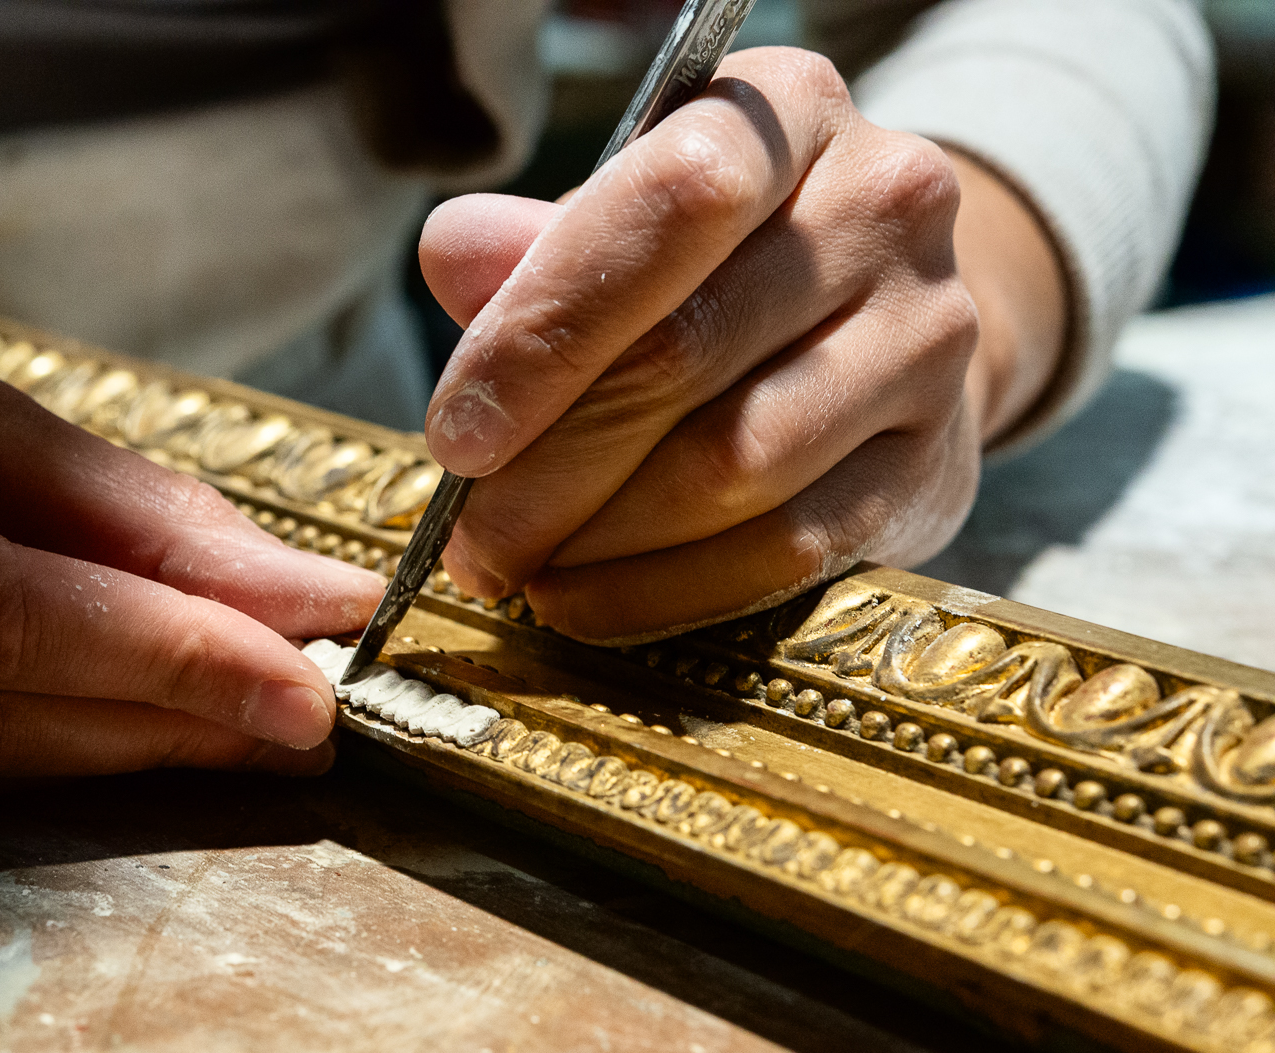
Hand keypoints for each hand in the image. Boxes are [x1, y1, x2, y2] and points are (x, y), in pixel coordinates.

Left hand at [418, 47, 1065, 642]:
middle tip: (469, 539)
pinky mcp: (935, 462)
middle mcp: (885, 205)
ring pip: (734, 463)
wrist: (886, 334)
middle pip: (687, 352)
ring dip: (599, 538)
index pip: (672, 200)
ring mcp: (927, 337)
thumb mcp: (626, 224)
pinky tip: (587, 602)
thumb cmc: (719, 272)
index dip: (550, 325)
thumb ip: (537, 245)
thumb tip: (453, 255)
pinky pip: (785, 548)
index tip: (457, 433)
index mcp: (795, 113)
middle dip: (548, 467)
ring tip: (520, 566)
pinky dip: (665, 591)